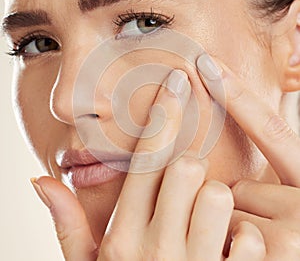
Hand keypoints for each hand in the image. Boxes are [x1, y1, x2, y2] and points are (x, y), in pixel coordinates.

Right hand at [31, 69, 264, 260]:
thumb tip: (41, 180)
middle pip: (183, 165)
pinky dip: (248, 238)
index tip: (178, 80)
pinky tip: (233, 251)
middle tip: (186, 180)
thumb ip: (67, 226)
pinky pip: (252, 236)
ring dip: (217, 200)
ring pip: (216, 193)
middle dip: (188, 166)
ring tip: (208, 219)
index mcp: (122, 238)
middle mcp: (155, 249)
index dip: (164, 113)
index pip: (146, 157)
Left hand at [196, 53, 299, 259]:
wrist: (290, 257)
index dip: (237, 94)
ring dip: (222, 226)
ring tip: (242, 249)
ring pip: (221, 214)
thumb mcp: (289, 196)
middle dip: (228, 199)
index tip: (205, 61)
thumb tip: (251, 126)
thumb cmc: (287, 234)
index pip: (270, 129)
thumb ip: (273, 166)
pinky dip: (220, 251)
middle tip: (248, 225)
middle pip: (232, 183)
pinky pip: (217, 239)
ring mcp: (293, 244)